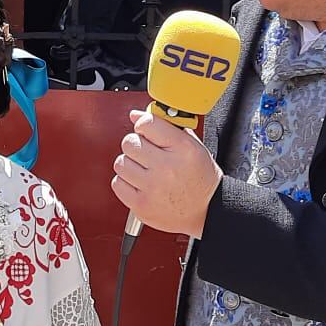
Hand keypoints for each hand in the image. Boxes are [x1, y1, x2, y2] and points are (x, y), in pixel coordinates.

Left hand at [111, 110, 221, 238]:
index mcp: (183, 149)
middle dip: (136, 144)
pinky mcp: (142, 205)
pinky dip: (126, 182)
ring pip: (121, 162)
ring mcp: (153, 188)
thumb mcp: (193, 146)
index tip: (146, 130)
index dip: (143, 125)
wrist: (207, 211)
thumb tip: (136, 115)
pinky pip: (118, 183)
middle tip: (147, 152)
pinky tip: (140, 183)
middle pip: (130, 142)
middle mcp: (167, 168)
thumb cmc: (200, 177)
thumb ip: (166, 127)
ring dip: (130, 164)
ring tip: (145, 169)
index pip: (147, 124)